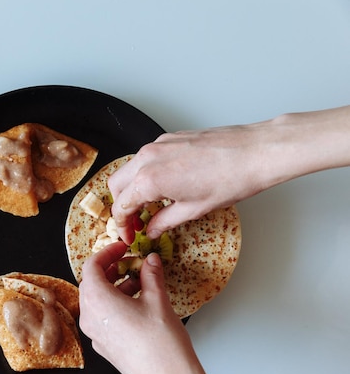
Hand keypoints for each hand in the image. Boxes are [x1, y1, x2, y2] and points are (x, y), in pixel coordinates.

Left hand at [79, 242, 219, 373]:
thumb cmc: (162, 344)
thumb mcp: (157, 300)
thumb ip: (151, 275)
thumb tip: (150, 261)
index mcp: (97, 301)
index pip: (91, 266)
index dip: (107, 253)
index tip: (122, 248)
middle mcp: (89, 317)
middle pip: (92, 283)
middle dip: (111, 269)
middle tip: (131, 263)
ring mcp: (95, 334)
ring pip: (97, 300)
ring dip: (115, 286)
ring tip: (140, 282)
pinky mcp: (104, 345)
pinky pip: (103, 316)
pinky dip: (115, 303)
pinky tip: (138, 302)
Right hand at [109, 106, 349, 243]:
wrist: (256, 151)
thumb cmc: (231, 179)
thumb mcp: (194, 210)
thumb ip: (165, 221)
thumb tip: (152, 229)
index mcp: (149, 180)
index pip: (121, 206)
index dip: (122, 225)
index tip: (129, 235)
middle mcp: (147, 158)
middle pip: (117, 184)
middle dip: (122, 205)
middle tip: (136, 223)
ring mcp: (158, 145)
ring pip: (129, 169)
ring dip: (132, 189)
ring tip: (150, 207)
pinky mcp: (169, 138)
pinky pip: (146, 158)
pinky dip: (145, 174)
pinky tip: (163, 188)